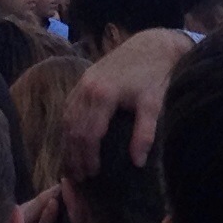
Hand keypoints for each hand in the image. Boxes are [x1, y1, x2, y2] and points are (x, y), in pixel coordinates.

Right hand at [64, 26, 193, 174]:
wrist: (151, 45)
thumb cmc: (154, 75)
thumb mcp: (153, 105)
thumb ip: (145, 133)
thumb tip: (138, 162)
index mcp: (103, 95)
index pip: (89, 134)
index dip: (89, 157)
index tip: (93, 173)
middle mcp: (87, 89)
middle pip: (74, 129)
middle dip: (75, 155)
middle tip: (80, 176)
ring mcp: (82, 83)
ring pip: (67, 119)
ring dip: (68, 143)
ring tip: (73, 164)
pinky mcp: (82, 80)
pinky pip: (68, 107)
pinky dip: (67, 127)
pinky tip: (71, 140)